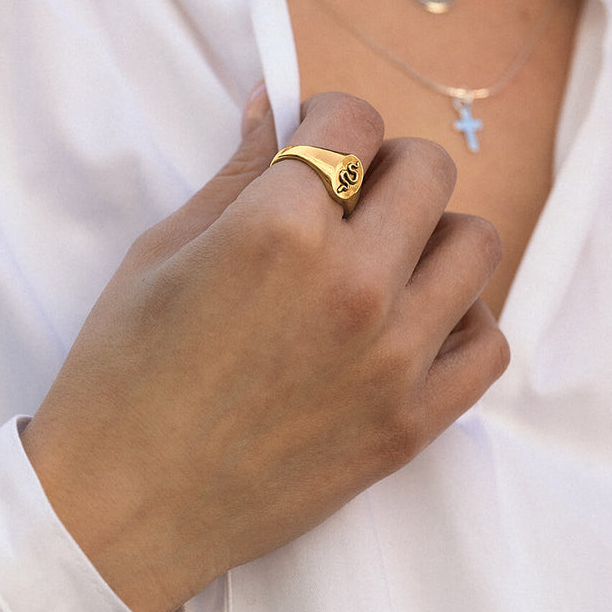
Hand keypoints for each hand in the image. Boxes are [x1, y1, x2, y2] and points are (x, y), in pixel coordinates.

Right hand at [21, 91, 508, 611]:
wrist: (120, 510)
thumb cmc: (120, 374)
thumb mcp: (162, 251)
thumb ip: (237, 171)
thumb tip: (275, 102)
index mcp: (279, 228)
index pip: (353, 119)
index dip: (328, 117)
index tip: (313, 138)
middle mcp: (353, 284)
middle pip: (428, 170)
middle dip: (387, 164)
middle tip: (349, 195)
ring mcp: (394, 359)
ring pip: (477, 244)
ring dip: (435, 232)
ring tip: (388, 257)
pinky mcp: (413, 425)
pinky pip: (490, 342)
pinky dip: (463, 318)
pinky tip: (415, 322)